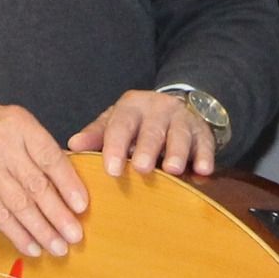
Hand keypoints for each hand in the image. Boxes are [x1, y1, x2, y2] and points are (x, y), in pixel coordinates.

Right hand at [0, 94, 86, 258]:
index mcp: (20, 126)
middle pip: (36, 186)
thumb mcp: (16, 123)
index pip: (50, 158)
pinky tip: (31, 247)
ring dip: (41, 230)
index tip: (82, 205)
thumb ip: (39, 148)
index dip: (68, 183)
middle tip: (75, 235)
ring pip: (19, 205)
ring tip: (58, 247)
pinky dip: (17, 234)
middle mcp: (3, 148)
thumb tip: (70, 180)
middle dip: (58, 214)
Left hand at [67, 88, 217, 178]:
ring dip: (177, 152)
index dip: (115, 146)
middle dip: (148, 148)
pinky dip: (206, 157)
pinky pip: (206, 143)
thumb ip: (96, 135)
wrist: (174, 107)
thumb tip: (72, 145)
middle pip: (153, 129)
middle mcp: (158, 109)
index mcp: (132, 107)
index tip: (111, 170)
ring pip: (180, 135)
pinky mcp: (203, 131)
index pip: (121, 125)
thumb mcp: (115, 122)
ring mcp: (183, 119)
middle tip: (142, 168)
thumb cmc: (136, 123)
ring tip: (173, 170)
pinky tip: (203, 171)